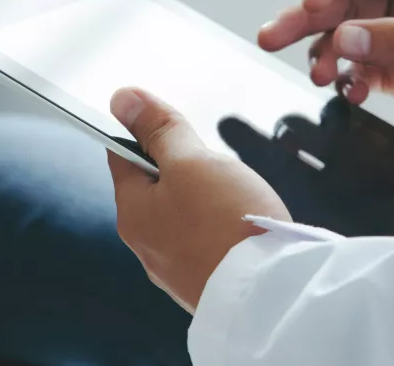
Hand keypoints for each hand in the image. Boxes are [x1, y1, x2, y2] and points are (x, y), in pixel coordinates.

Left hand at [107, 87, 289, 312]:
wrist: (271, 296)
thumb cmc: (228, 224)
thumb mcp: (192, 161)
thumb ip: (159, 130)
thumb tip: (121, 98)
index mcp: (132, 213)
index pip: (122, 156)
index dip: (146, 132)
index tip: (173, 126)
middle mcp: (146, 245)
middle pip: (157, 185)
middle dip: (186, 167)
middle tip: (216, 168)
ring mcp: (176, 268)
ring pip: (184, 213)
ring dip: (207, 196)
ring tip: (236, 197)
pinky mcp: (205, 282)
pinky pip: (207, 240)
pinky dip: (222, 225)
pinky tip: (244, 224)